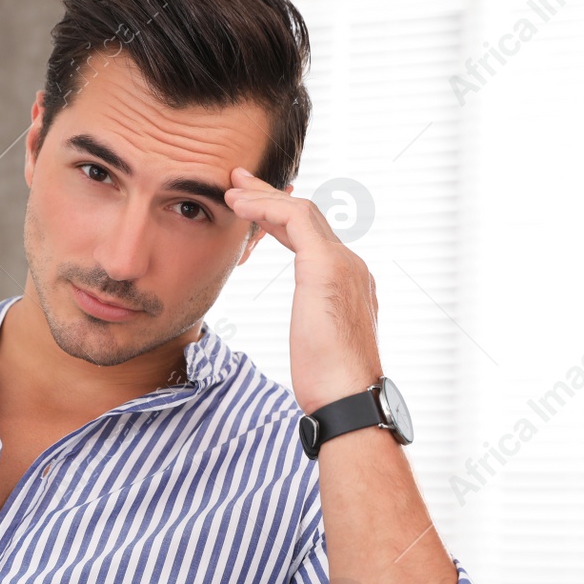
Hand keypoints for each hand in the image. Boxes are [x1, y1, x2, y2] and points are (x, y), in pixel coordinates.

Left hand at [223, 167, 382, 413]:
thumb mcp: (316, 346)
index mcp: (349, 283)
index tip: (252, 211)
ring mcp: (343, 263)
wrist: (348, 399)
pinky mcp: (326, 267)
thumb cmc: (329, 385)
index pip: (313, 239)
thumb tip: (309, 337)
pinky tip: (238, 206)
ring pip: (301, 212)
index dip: (280, 221)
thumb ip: (313, 326)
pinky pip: (294, 220)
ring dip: (263, 197)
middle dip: (270, 198)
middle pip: (308, 218)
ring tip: (231, 190)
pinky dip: (264, 208)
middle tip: (238, 185)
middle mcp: (351, 266)